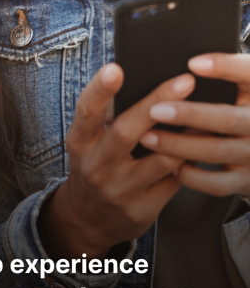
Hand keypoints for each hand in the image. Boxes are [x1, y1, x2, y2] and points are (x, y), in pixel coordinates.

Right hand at [38, 63, 194, 259]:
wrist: (88, 219)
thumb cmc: (95, 164)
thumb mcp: (88, 140)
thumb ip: (106, 113)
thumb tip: (136, 73)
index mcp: (81, 142)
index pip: (86, 112)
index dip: (100, 89)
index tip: (115, 68)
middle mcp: (97, 167)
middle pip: (126, 131)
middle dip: (157, 103)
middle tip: (184, 81)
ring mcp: (120, 191)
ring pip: (159, 159)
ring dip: (185, 135)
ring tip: (206, 111)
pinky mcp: (142, 209)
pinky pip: (174, 181)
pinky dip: (189, 160)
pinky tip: (202, 143)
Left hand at [139, 52, 249, 196]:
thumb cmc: (247, 108)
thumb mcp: (246, 85)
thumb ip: (228, 71)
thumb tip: (192, 63)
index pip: (248, 73)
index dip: (223, 67)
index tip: (192, 63)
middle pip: (227, 119)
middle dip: (190, 115)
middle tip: (156, 109)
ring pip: (216, 150)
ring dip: (179, 145)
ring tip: (149, 137)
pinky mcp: (248, 181)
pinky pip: (219, 184)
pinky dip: (194, 176)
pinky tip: (173, 165)